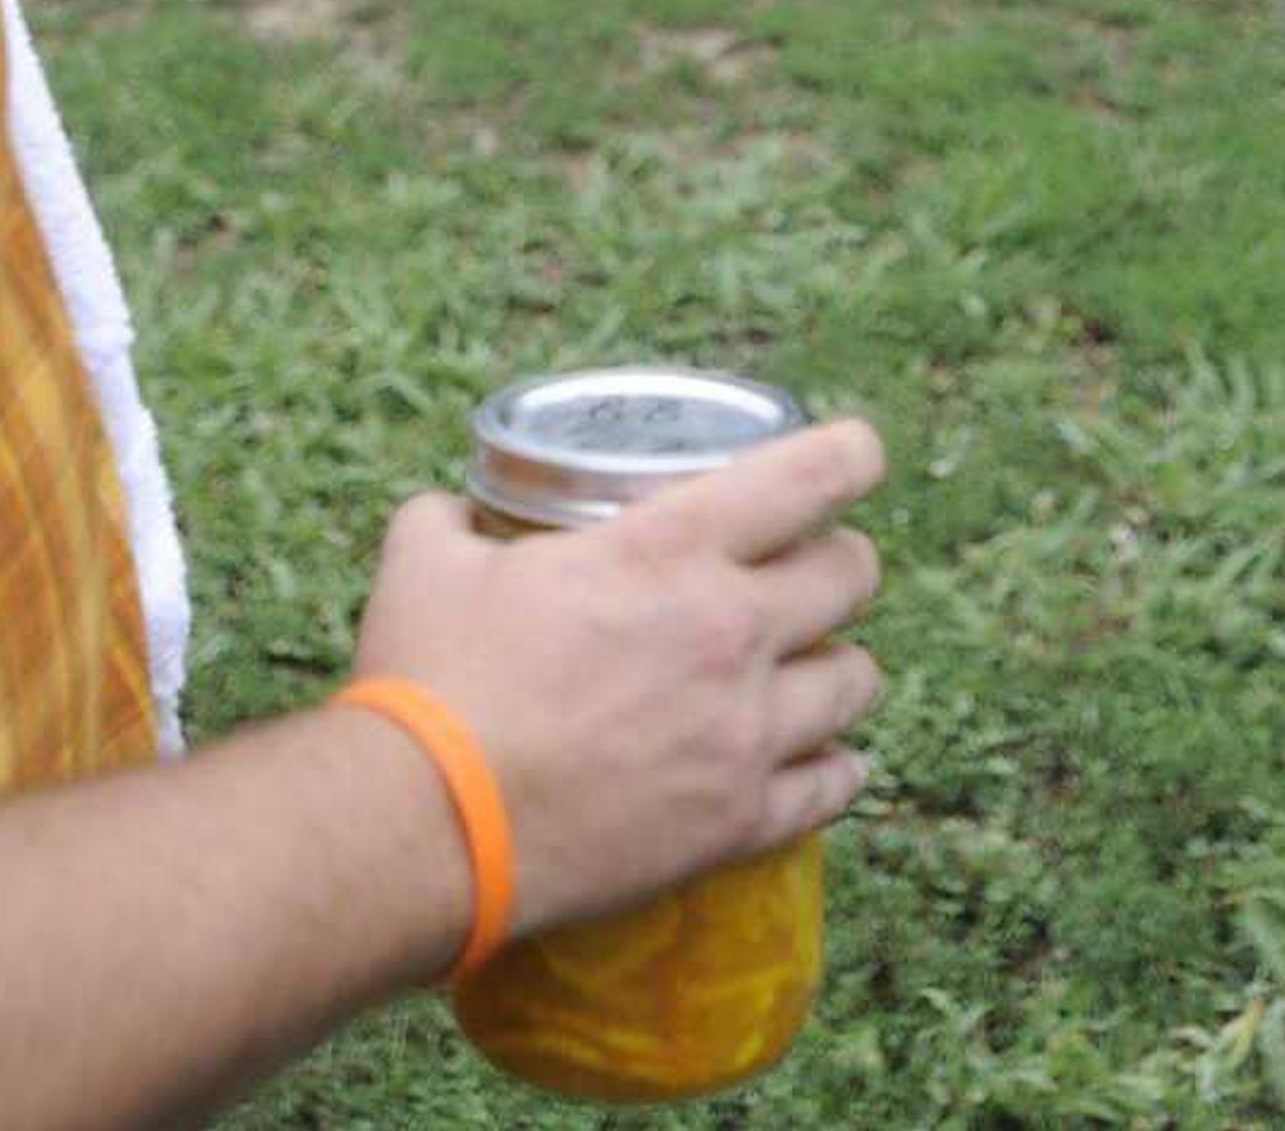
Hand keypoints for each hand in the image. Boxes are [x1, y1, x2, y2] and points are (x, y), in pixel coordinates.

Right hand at [350, 420, 886, 938]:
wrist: (426, 829)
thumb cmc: (427, 684)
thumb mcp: (427, 561)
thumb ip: (451, 521)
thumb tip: (454, 514)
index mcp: (668, 548)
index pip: (811, 476)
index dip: (850, 454)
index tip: (856, 454)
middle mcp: (729, 631)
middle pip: (853, 574)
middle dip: (843, 561)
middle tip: (815, 569)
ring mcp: (743, 732)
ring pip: (858, 681)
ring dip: (841, 665)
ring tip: (813, 668)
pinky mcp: (737, 823)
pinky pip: (834, 789)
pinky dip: (834, 770)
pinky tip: (819, 763)